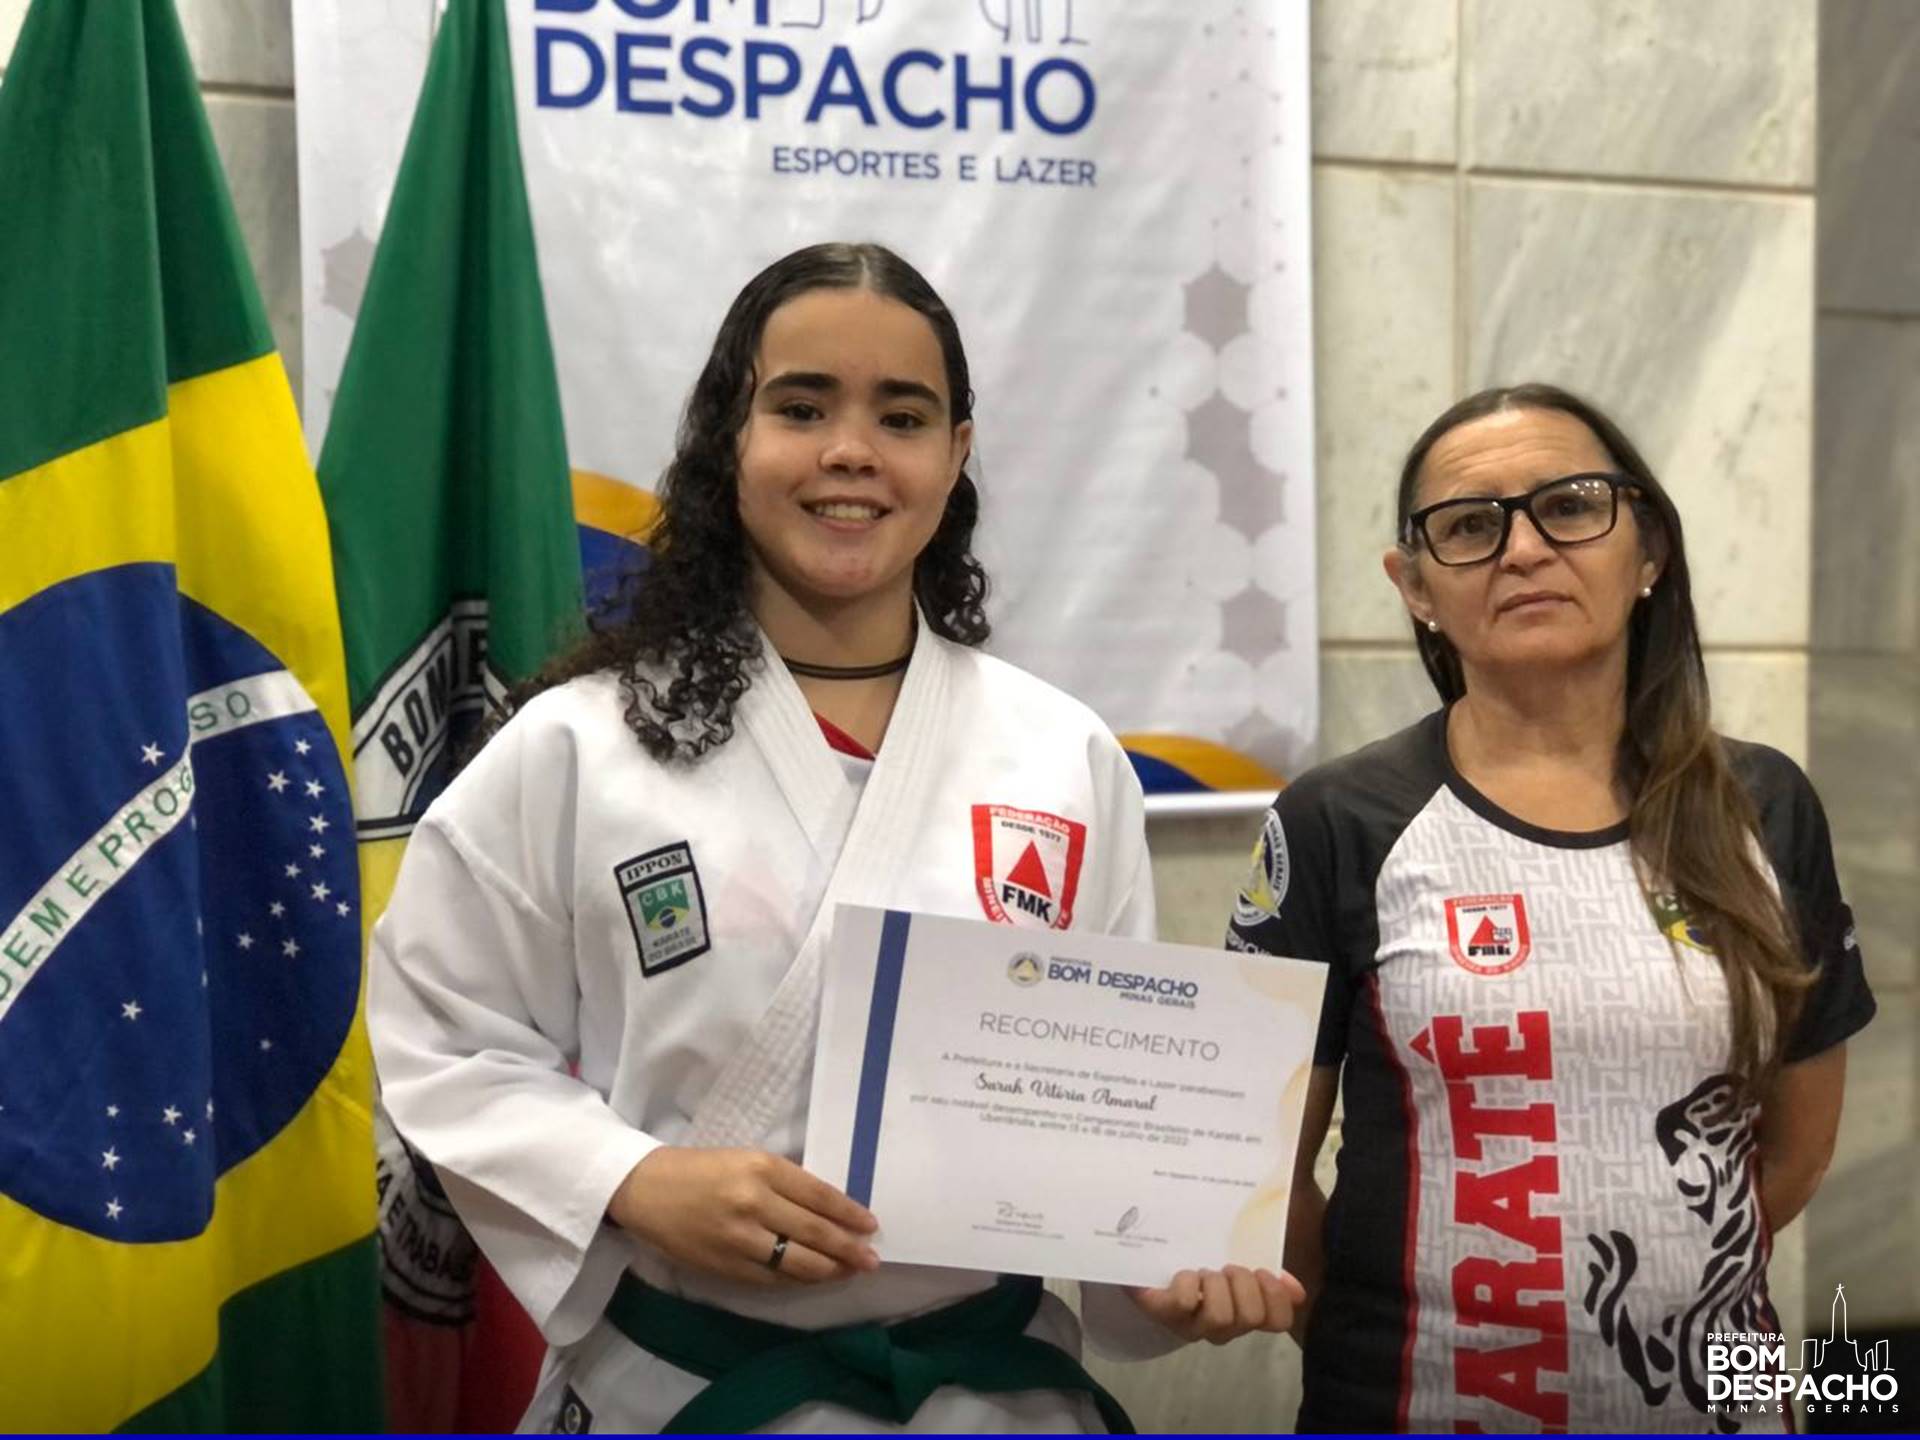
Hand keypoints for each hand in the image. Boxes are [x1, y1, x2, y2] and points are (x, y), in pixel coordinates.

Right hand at [606, 1146, 880, 1286]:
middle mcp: (753, 1203)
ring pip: (796, 1262)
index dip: (848, 1214)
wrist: (645, 1190)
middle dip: (848, 1249)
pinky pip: (771, 1279)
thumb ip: (784, 1182)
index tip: (870, 1224)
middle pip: (813, 1233)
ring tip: (850, 1271)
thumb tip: (829, 1210)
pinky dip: (797, 1280)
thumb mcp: (746, 1160)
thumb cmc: (700, 1169)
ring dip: (829, 1270)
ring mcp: (738, 1239)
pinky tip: (814, 1278)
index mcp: (761, 1168)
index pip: (818, 1195)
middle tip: (871, 1258)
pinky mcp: (724, 1266)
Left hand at [1128, 1266, 1304, 1344]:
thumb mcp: (1237, 1266)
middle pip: (1251, 1317)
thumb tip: (1297, 1290)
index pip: (1279, 1322)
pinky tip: (1185, 1274)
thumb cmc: (1197, 1264)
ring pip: (1221, 1315)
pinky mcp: (1165, 1314)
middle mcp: (1222, 1328)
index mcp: (1244, 1315)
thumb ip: (1268, 1276)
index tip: (1262, 1271)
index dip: (1276, 1296)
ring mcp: (1193, 1326)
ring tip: (1204, 1272)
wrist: (1146, 1261)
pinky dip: (1188, 1282)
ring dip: (1215, 1284)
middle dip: (1243, 1282)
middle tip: (1227, 1268)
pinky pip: (1186, 1303)